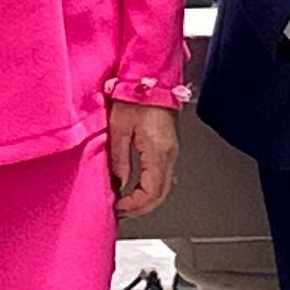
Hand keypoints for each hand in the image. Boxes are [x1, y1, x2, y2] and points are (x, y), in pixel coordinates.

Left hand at [107, 100, 180, 218]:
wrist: (150, 78)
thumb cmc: (134, 97)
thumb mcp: (118, 128)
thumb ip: (118, 159)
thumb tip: (117, 183)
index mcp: (157, 152)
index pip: (151, 192)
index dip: (134, 205)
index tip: (118, 207)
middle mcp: (169, 154)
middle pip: (160, 195)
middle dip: (141, 208)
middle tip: (121, 212)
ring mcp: (171, 151)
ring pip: (164, 188)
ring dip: (146, 201)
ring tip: (126, 204)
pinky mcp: (168, 147)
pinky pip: (163, 176)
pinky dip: (151, 189)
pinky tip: (136, 189)